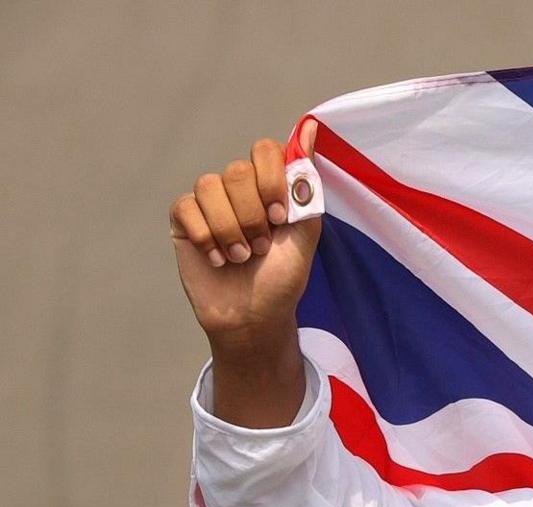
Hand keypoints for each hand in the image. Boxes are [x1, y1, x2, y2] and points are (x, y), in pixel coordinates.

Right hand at [171, 122, 322, 423]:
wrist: (255, 315)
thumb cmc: (283, 276)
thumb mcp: (306, 232)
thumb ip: (306, 185)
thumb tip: (313, 129)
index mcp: (269, 186)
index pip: (265, 150)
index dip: (272, 180)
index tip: (282, 217)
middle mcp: (237, 188)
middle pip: (238, 170)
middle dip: (254, 215)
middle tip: (262, 247)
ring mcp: (208, 202)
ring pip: (210, 186)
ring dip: (232, 230)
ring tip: (243, 257)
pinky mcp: (184, 220)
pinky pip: (187, 208)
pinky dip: (208, 237)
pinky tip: (219, 259)